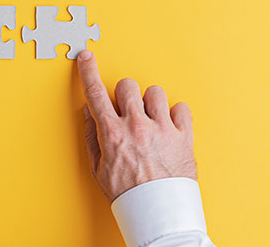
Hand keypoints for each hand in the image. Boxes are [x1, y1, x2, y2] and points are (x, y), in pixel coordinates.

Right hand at [76, 51, 197, 201]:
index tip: (86, 57)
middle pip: (128, 85)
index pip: (96, 93)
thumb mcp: (98, 169)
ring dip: (150, 103)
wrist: (157, 213)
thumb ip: (92, 136)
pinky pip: (181, 108)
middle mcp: (137, 126)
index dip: (88, 71)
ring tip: (151, 120)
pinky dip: (175, 115)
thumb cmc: (128, 194)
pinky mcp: (183, 136)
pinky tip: (168, 127)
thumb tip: (90, 113)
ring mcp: (162, 129)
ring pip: (155, 92)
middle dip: (125, 94)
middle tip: (127, 109)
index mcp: (113, 133)